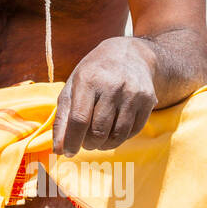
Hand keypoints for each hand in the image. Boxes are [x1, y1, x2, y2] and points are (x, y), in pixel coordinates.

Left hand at [52, 37, 157, 156]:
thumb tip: (58, 149)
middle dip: (88, 144)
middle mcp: (112, 86)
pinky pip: (133, 131)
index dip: (72, 140)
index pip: (79, 119)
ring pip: (117, 135)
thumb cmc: (94, 74)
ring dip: (104, 145)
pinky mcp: (148, 100)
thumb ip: (63, 118)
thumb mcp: (72, 87)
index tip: (67, 152)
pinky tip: (113, 132)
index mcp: (88, 79)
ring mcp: (132, 93)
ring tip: (97, 140)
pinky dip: (120, 139)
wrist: (130, 55)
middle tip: (85, 143)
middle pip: (98, 130)